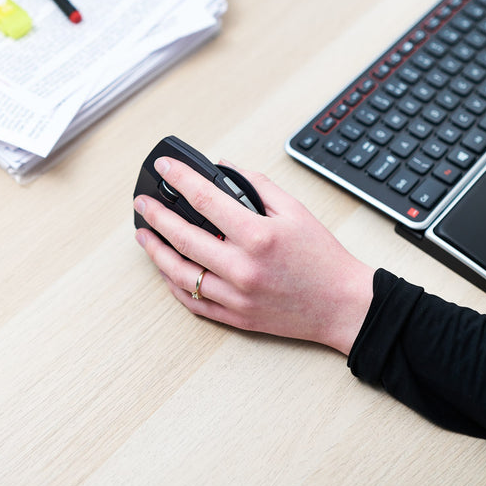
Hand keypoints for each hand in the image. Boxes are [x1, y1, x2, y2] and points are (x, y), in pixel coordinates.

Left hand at [133, 157, 374, 354]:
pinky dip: (174, 284)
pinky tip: (165, 269)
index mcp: (258, 236)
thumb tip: (222, 169)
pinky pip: (193, 302)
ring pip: (179, 273)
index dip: (180, 178)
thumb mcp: (295, 210)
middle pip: (183, 237)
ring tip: (144, 236)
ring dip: (156, 252)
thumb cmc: (322, 257)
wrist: (343, 305)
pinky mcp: (235, 317)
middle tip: (142, 204)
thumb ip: (256, 185)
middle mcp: (242, 268)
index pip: (206, 199)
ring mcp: (236, 296)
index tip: (163, 167)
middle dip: (156, 216)